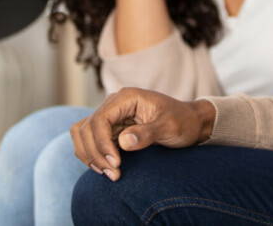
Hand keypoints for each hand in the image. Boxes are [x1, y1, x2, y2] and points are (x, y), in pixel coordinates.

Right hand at [70, 87, 214, 180]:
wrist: (190, 123)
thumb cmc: (182, 121)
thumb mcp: (169, 127)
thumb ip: (147, 133)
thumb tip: (122, 142)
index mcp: (126, 98)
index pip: (100, 119)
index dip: (102, 143)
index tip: (116, 163)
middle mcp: (114, 104)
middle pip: (87, 128)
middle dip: (96, 153)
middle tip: (114, 173)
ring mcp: (110, 116)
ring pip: (83, 134)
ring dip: (90, 155)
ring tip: (109, 173)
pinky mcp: (110, 129)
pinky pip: (89, 140)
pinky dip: (91, 154)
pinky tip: (106, 168)